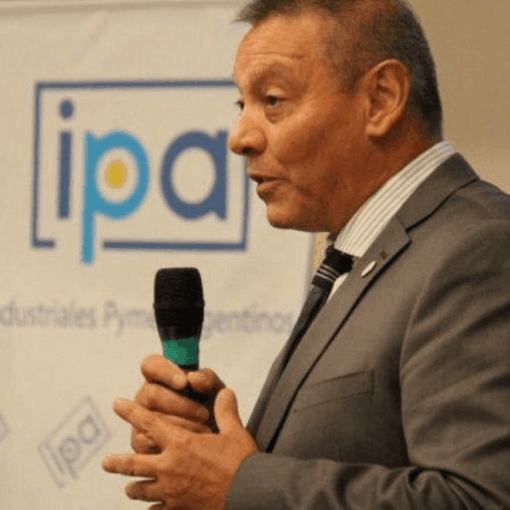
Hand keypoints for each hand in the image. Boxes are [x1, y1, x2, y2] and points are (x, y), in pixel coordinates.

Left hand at [102, 388, 258, 509]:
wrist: (250, 494)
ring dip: (133, 488)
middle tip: (103, 462)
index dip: (130, 412)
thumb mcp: (235, 431)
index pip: (148, 423)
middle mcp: (169, 467)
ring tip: (128, 489)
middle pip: (132, 464)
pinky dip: (152, 509)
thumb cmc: (242, 461)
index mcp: (180, 443)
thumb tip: (226, 391)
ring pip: (140, 490)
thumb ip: (226, 411)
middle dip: (115, 462)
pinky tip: (151, 509)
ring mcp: (171, 492)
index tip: (116, 403)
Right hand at [132, 355, 224, 452]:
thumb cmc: (213, 407)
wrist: (216, 441)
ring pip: (151, 419)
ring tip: (205, 431)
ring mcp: (138, 418)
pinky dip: (174, 445)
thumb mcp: (215, 391)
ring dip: (182, 425)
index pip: (151, 364)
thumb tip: (194, 378)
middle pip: (151, 393)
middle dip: (180, 404)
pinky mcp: (139, 442)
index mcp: (160, 376)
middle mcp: (146, 395)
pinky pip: (150, 442)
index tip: (184, 382)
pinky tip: (193, 446)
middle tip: (204, 413)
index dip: (165, 371)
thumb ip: (207, 379)